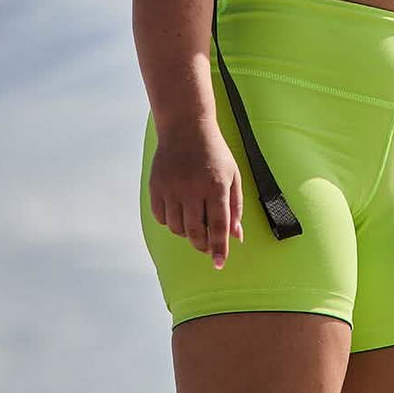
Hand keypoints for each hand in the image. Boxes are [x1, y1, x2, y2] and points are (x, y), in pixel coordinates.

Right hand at [149, 120, 243, 268]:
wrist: (186, 128)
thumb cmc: (215, 153)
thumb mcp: (233, 175)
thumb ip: (236, 206)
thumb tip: (236, 236)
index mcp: (216, 186)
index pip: (218, 226)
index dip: (219, 248)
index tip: (219, 264)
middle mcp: (192, 189)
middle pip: (195, 232)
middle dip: (202, 245)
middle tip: (208, 247)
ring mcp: (171, 188)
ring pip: (177, 228)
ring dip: (187, 233)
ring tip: (195, 223)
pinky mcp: (156, 187)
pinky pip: (161, 218)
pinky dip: (171, 222)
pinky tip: (180, 212)